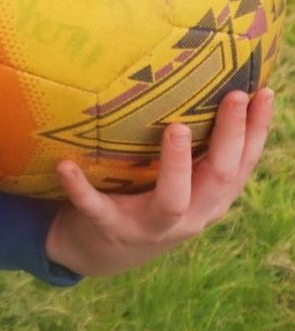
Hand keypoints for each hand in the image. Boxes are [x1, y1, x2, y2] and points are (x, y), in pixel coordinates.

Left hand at [45, 88, 274, 277]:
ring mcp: (150, 226)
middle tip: (232, 95)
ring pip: (173, 200)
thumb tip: (198, 78)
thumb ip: (189, 145)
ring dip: (177, 164)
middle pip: (221, 177)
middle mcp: (189, 215)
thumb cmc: (142, 198)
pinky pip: (95, 208)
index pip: (242, 163)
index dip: (257, 131)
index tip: (264, 92)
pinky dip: (80, 188)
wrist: (99, 251)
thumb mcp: (176, 178)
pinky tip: (65, 165)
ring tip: (174, 127)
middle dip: (230, 137)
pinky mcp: (109, 228)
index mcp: (208, 199)